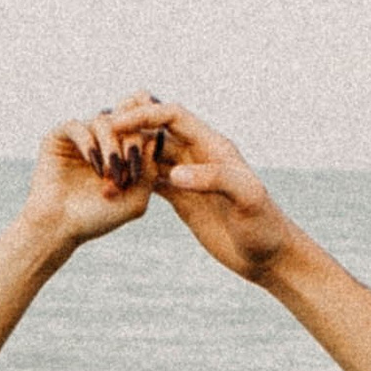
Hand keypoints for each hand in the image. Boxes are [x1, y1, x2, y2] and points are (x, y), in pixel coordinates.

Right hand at [24, 93, 165, 250]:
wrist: (59, 228)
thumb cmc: (97, 217)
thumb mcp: (135, 200)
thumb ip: (149, 173)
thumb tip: (153, 141)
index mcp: (122, 152)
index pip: (141, 131)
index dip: (145, 147)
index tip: (138, 175)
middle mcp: (102, 140)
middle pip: (125, 121)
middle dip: (130, 146)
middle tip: (126, 174)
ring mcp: (81, 136)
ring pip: (103, 122)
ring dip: (111, 147)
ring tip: (109, 173)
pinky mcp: (59, 137)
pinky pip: (76, 126)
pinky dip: (88, 143)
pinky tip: (93, 164)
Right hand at [113, 100, 296, 280]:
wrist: (268, 256)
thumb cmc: (264, 227)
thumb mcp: (245, 199)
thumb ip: (213, 179)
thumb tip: (174, 174)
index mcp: (213, 146)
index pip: (173, 116)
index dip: (145, 114)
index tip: (117, 122)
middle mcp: (199, 155)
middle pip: (158, 129)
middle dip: (131, 129)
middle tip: (103, 138)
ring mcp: (190, 176)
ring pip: (152, 153)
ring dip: (129, 153)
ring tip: (103, 160)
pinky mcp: (183, 198)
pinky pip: (152, 178)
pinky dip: (134, 177)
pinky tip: (114, 184)